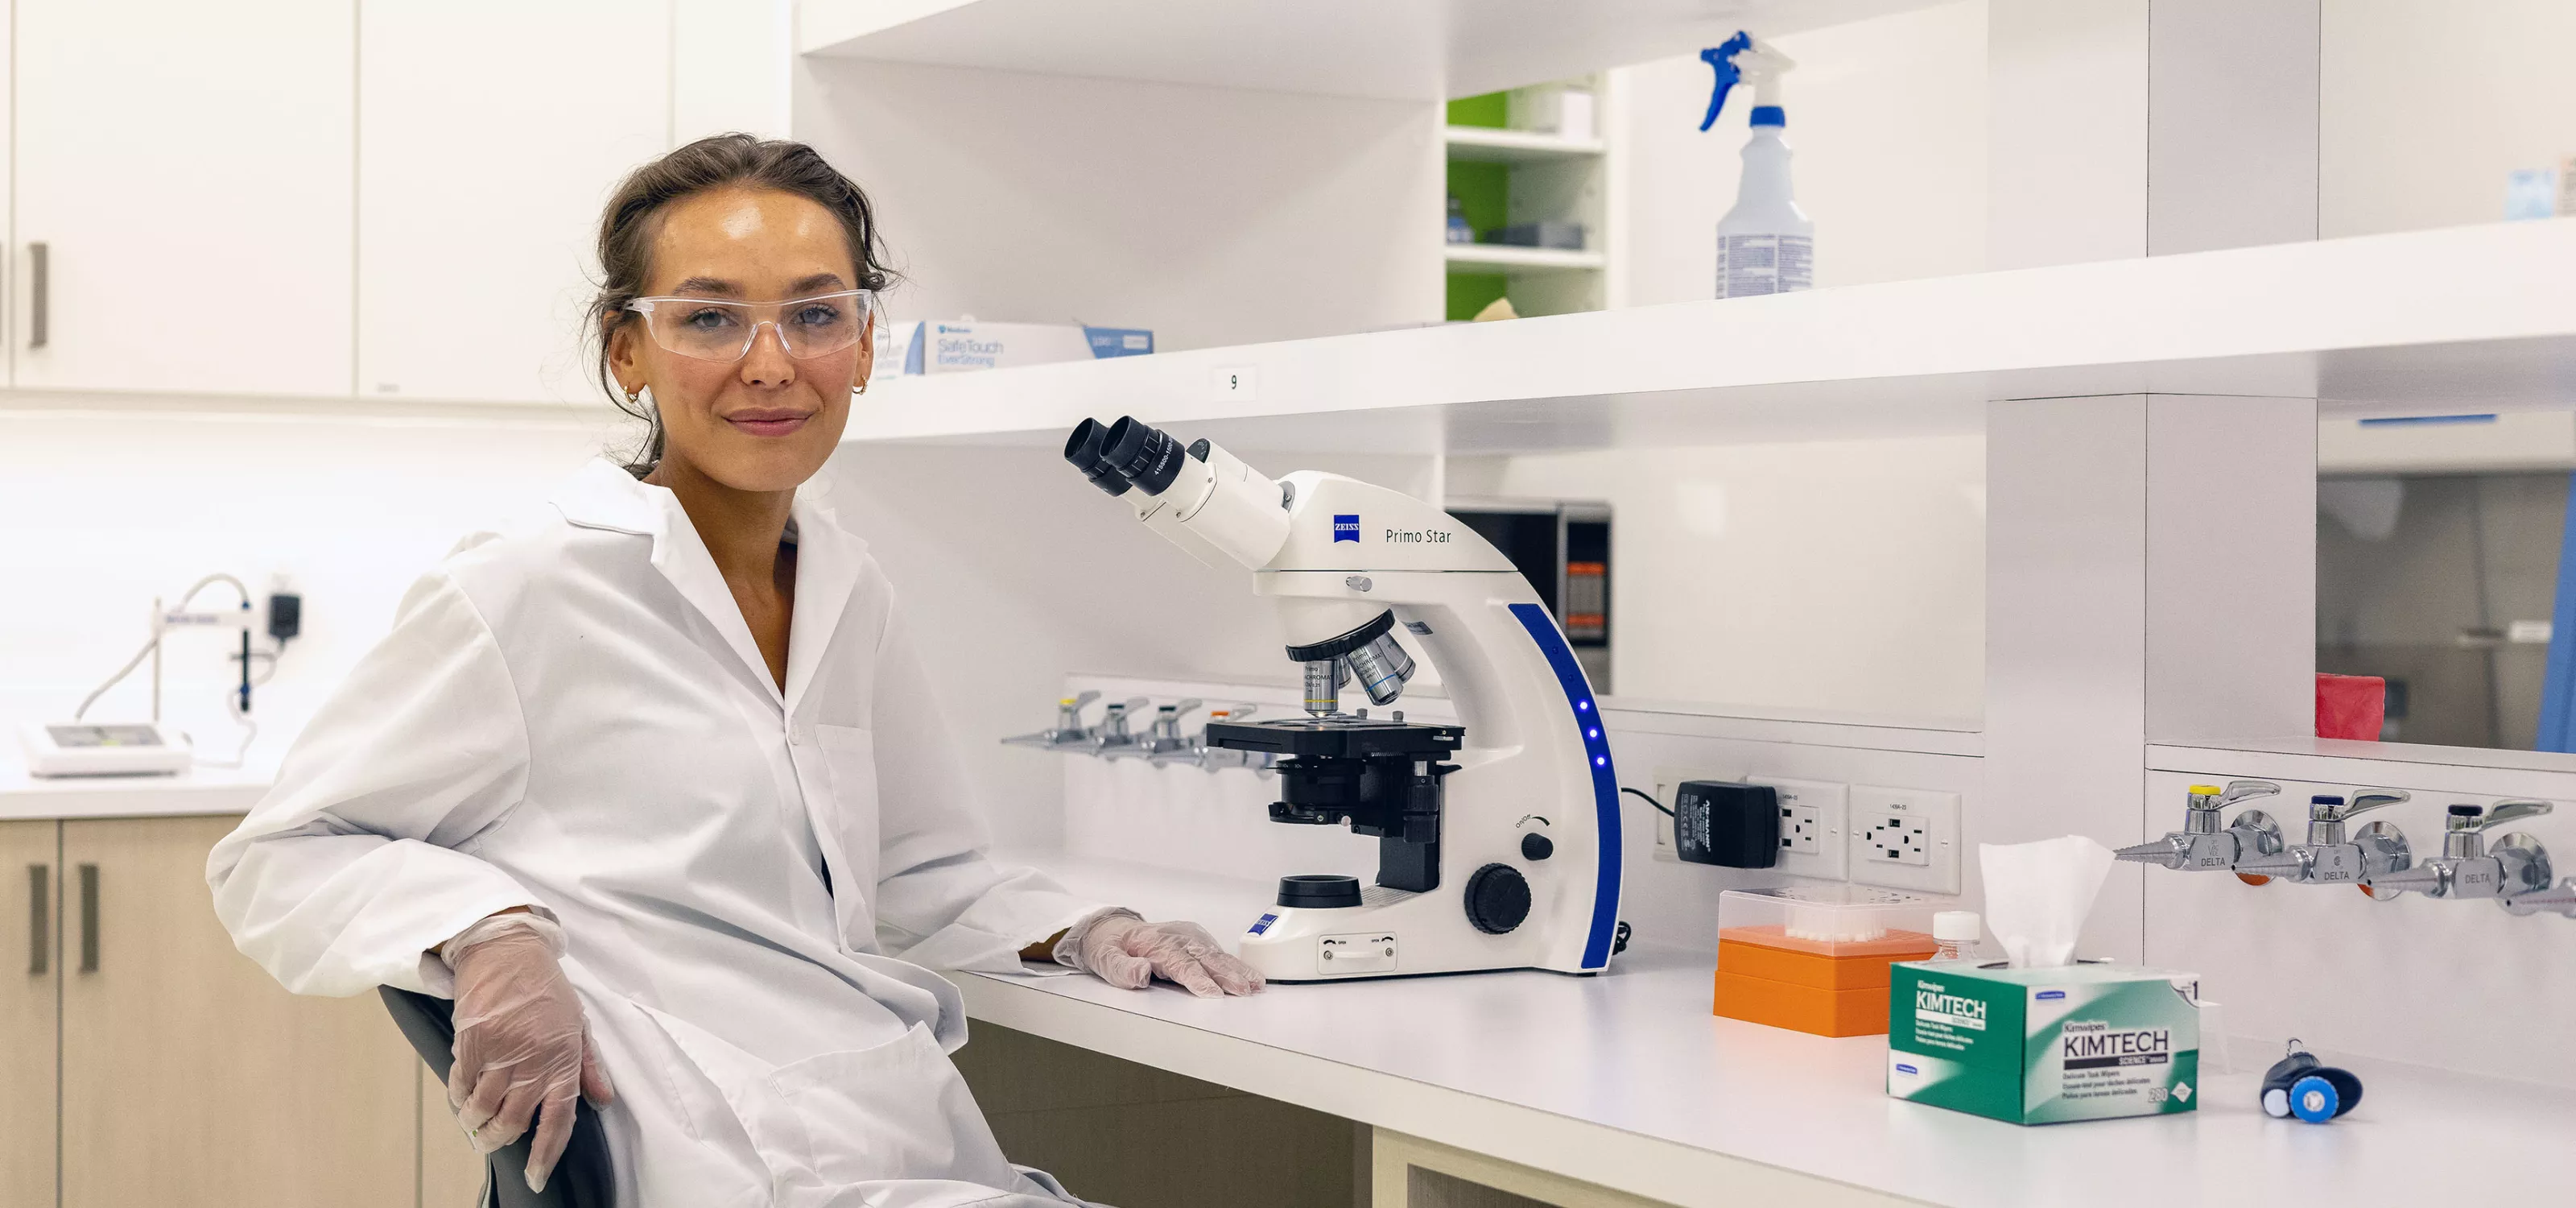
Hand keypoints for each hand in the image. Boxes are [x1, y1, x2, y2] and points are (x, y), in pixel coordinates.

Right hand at [443, 913, 614, 1192]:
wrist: (509, 951)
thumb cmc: (547, 988)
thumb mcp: (578, 1024)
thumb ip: (588, 1066)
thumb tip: (603, 1101)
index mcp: (563, 1060)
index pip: (559, 1120)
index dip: (546, 1154)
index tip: (536, 1177)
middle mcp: (533, 1063)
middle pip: (514, 1123)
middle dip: (500, 1139)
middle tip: (494, 1139)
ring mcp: (500, 1055)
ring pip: (483, 1110)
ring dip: (476, 1123)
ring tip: (475, 1121)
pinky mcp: (471, 1045)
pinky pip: (461, 1086)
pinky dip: (459, 1098)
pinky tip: (462, 1096)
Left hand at [1066, 911, 1264, 997]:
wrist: (1112, 930)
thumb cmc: (1110, 947)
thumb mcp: (1105, 959)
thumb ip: (1122, 969)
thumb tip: (1141, 973)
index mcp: (1156, 943)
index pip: (1181, 964)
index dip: (1198, 979)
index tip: (1213, 993)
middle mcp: (1177, 937)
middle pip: (1205, 958)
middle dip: (1227, 975)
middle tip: (1244, 991)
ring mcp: (1188, 937)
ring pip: (1217, 954)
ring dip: (1237, 969)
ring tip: (1257, 985)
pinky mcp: (1196, 939)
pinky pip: (1218, 952)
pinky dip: (1235, 964)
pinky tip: (1250, 975)